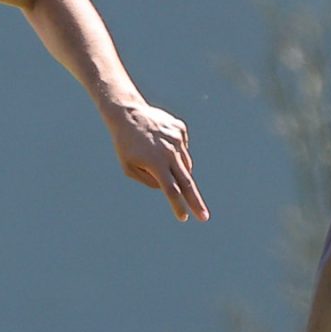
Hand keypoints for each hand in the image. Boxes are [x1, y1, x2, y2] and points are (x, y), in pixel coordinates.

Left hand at [105, 101, 208, 221]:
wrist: (128, 113)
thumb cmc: (125, 144)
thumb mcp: (129, 168)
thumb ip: (148, 181)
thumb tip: (168, 187)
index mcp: (156, 163)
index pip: (171, 190)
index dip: (178, 206)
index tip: (184, 218)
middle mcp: (170, 151)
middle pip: (187, 182)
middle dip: (196, 202)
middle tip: (204, 217)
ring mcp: (178, 139)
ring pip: (185, 164)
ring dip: (178, 170)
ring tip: (159, 160)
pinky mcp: (181, 129)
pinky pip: (182, 148)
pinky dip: (175, 152)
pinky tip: (160, 143)